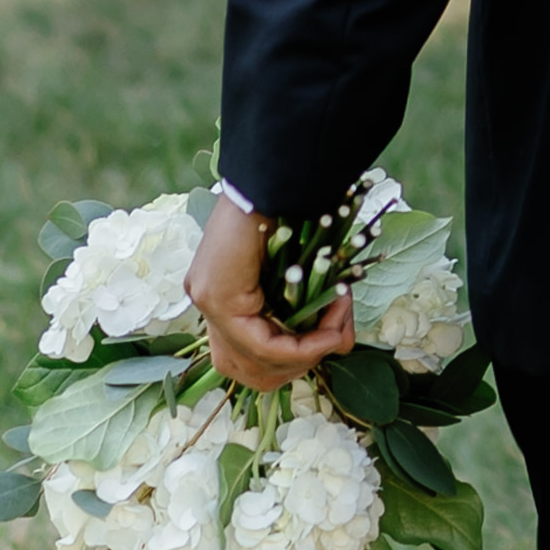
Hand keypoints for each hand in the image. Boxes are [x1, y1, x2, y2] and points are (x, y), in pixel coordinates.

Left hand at [186, 188, 353, 394]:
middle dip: (296, 367)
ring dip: (305, 355)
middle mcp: (208, 302)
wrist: (279, 178)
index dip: (290, 363)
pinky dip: (300, 345)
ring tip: (337, 332)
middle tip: (333, 344)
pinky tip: (326, 335)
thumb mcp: (310, 274)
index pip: (246, 357)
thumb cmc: (296, 212)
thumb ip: (323, 314)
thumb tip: (341, 348)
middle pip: (246, 371)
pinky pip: (260, 344)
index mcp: (223, 294)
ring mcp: (208, 302)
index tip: (330, 344)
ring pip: (254, 363)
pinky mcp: (218, 300)